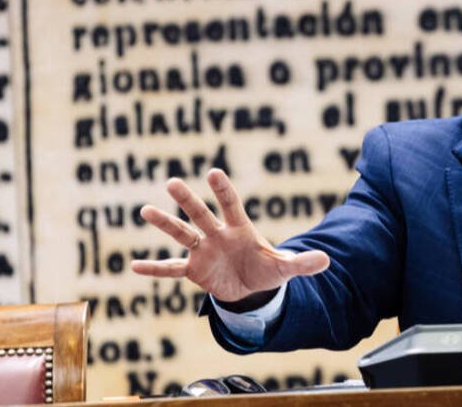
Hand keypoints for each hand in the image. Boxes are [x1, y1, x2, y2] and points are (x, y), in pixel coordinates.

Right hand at [131, 168, 329, 302]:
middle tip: (172, 182)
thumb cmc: (267, 269)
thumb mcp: (285, 268)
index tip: (213, 172)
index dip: (223, 190)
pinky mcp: (194, 270)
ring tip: (145, 210)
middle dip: (188, 200)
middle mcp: (218, 235)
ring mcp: (203, 251)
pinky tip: (134, 266)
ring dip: (165, 223)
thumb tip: (327, 261)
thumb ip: (302, 263)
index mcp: (240, 229)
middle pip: (201, 214)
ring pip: (181, 234)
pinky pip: (171, 269)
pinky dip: (155, 268)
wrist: (251, 289)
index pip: (231, 205)